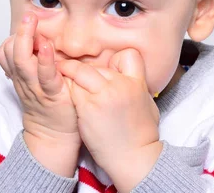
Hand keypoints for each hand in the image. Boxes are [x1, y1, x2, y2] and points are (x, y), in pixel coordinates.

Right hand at [0, 12, 80, 176]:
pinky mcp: (51, 94)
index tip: (28, 26)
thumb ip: (36, 59)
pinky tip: (49, 48)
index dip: (15, 37)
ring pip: (22, 61)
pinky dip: (45, 60)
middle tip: (28, 16)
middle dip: (19, 32)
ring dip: (27, 40)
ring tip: (33, 23)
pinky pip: (45, 76)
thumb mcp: (37, 79)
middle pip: (11, 52)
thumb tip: (42, 37)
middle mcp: (23, 79)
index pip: (6, 51)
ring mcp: (35, 87)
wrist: (54, 135)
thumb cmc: (50, 104)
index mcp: (19, 74)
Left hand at [56, 49, 161, 191]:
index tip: (109, 70)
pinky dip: (68, 90)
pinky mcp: (86, 107)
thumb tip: (129, 79)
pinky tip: (67, 96)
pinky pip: (72, 89)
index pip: (127, 55)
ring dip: (72, 75)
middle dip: (88, 71)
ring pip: (80, 72)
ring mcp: (102, 95)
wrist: (134, 159)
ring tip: (65, 79)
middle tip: (79, 75)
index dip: (116, 60)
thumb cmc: (142, 136)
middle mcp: (119, 85)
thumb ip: (137, 87)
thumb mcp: (148, 104)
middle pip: (98, 66)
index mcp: (137, 83)